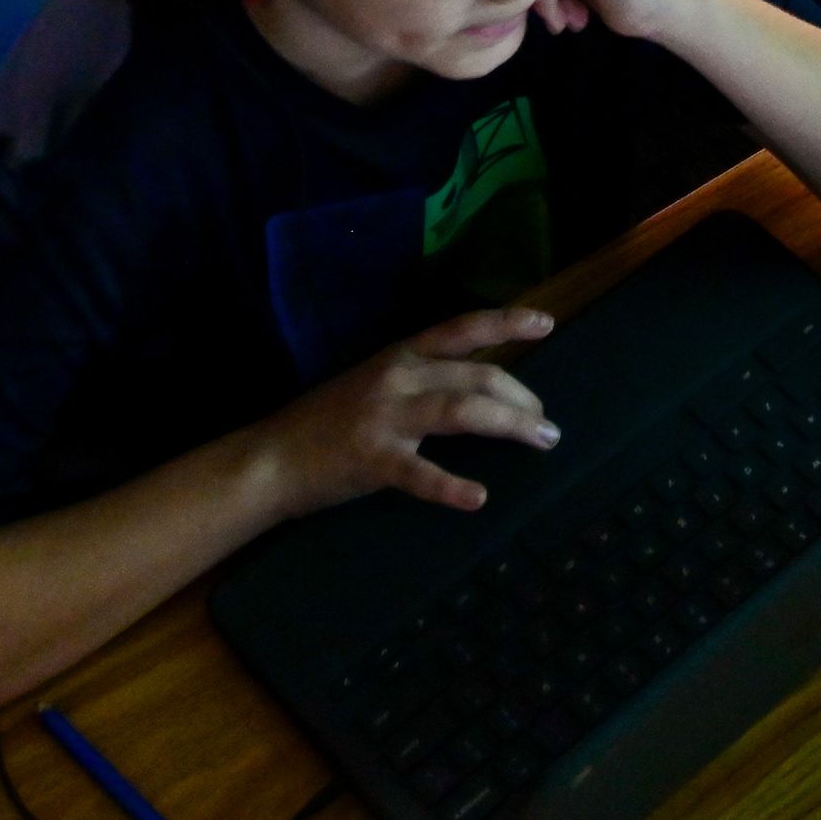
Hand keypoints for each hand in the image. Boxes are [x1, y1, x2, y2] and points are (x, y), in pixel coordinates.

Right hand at [262, 309, 560, 513]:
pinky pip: (420, 473)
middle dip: (522, 399)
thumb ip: (421, 380)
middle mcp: (399, 377)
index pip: (462, 329)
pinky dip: (451, 486)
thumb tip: (479, 389)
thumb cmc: (328, 422)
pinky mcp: (373, 460)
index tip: (545, 322)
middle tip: (547, 425)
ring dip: (510, 425)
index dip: (506, 322)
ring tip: (541, 441)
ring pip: (462, 410)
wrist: (273, 458)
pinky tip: (477, 497)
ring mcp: (386, 418)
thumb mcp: (376, 383)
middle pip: (477, 376)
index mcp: (401, 355)